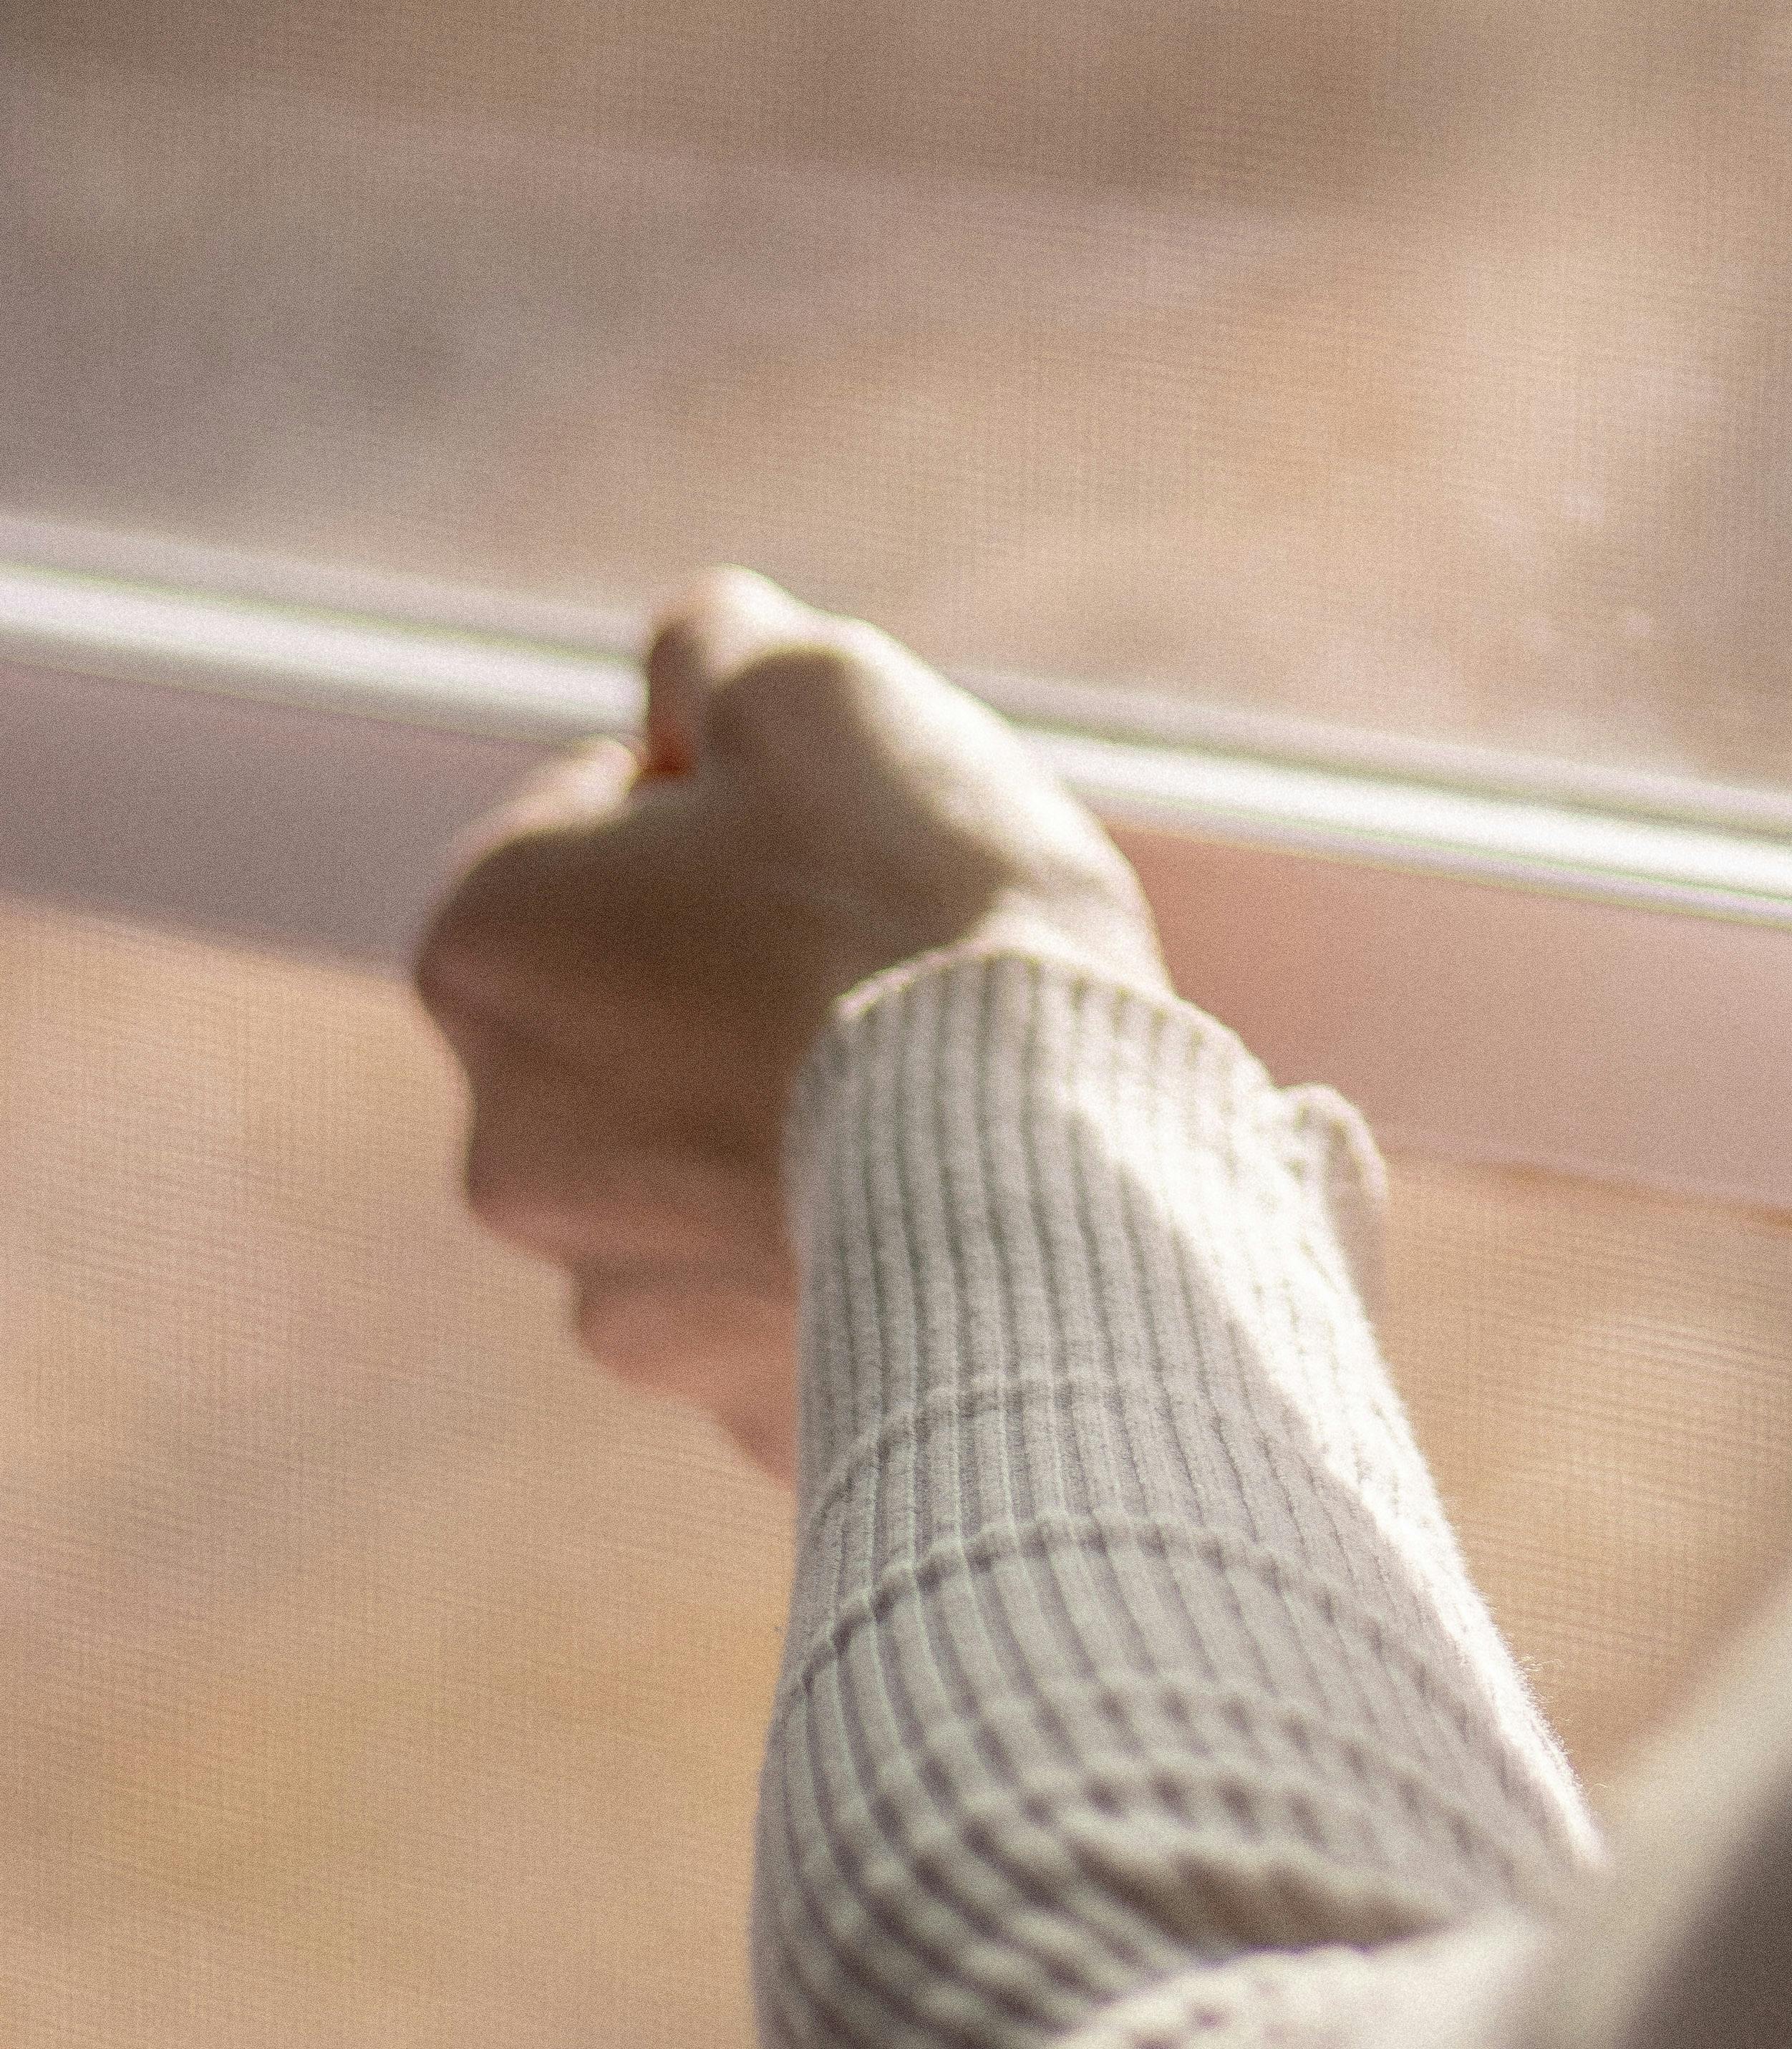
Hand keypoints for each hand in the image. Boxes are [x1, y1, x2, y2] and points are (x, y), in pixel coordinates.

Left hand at [415, 567, 1162, 1473]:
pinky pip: (790, 1290)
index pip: (595, 818)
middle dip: (746, 964)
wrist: (1051, 1172)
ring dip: (798, 1110)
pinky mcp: (733, 1402)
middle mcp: (506, 1140)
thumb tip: (693, 658)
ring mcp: (617, 1294)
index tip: (835, 834)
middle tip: (895, 948)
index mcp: (483, 946)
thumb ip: (716, 646)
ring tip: (941, 1077)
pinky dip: (854, 1242)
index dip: (729, 799)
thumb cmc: (917, 908)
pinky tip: (951, 1194)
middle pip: (641, 997)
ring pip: (712, 1153)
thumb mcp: (816, 689)